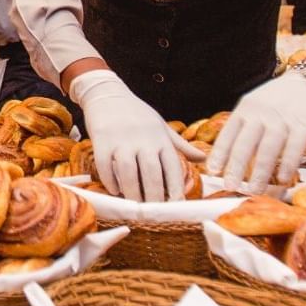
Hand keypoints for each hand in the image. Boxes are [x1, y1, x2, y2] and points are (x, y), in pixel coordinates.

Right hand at [69, 69, 188, 200]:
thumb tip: (204, 158)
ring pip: (128, 173)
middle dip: (154, 197)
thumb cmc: (137, 113)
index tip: (176, 206)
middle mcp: (143, 140)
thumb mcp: (161, 126)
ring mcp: (121, 141)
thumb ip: (180, 145)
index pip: (172, 167)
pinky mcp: (102, 141)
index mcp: (160, 138)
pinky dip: (111, 182)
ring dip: (132, 192)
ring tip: (135, 204)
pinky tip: (115, 190)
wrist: (108, 94)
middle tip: (154, 212)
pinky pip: (106, 167)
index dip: (175, 189)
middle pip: (151, 174)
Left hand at [208, 69, 305, 190]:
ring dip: (259, 172)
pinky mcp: (304, 125)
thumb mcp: (258, 103)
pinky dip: (287, 165)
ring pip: (267, 149)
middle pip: (245, 143)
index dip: (220, 153)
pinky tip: (281, 180)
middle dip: (235, 167)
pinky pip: (294, 148)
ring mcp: (283, 119)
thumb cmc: (284, 97)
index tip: (212, 171)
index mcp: (246, 108)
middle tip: (229, 186)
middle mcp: (262, 113)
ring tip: (253, 190)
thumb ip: (246, 125)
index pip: (228, 133)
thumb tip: (231, 154)